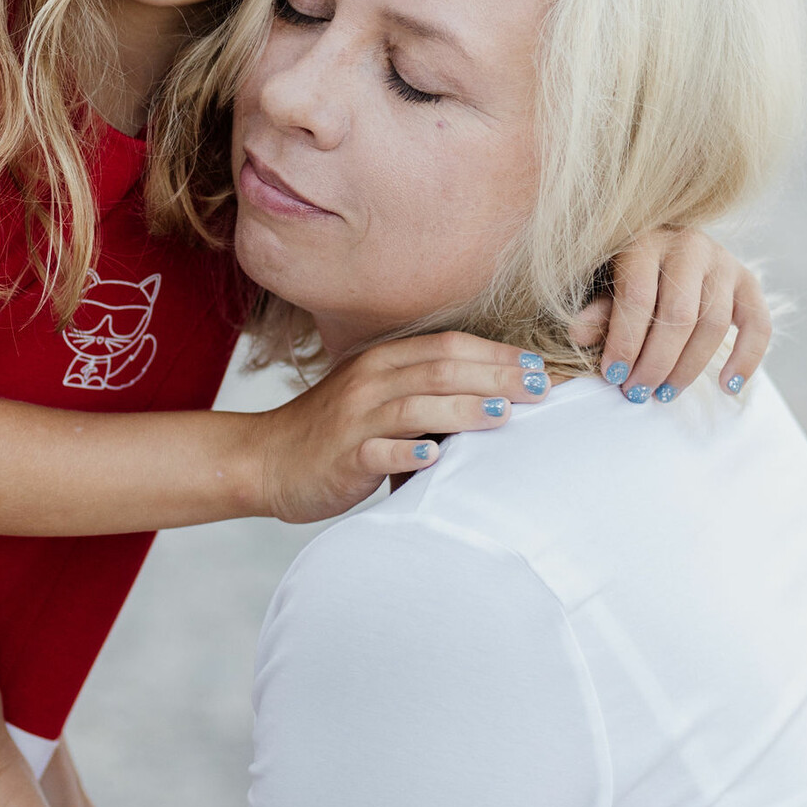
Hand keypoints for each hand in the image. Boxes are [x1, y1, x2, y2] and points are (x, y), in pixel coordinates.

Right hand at [250, 333, 537, 520]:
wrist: (265, 460)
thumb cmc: (333, 433)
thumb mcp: (376, 397)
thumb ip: (424, 390)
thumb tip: (496, 395)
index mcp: (382, 362)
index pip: (448, 346)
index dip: (496, 353)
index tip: (540, 367)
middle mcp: (369, 383)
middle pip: (440, 369)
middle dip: (495, 375)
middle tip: (540, 388)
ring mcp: (354, 420)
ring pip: (414, 406)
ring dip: (462, 409)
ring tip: (504, 415)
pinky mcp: (342, 458)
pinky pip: (377, 452)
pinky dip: (407, 453)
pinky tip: (434, 458)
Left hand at [570, 231, 771, 400]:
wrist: (668, 246)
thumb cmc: (629, 271)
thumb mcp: (605, 284)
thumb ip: (598, 310)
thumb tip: (579, 336)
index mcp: (646, 241)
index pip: (638, 297)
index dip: (626, 342)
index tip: (614, 376)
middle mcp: (689, 246)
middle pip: (679, 315)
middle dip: (656, 362)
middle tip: (637, 392)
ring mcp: (724, 262)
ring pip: (714, 324)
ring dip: (689, 367)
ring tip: (665, 394)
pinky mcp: (748, 281)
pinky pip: (758, 324)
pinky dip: (747, 359)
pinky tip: (728, 386)